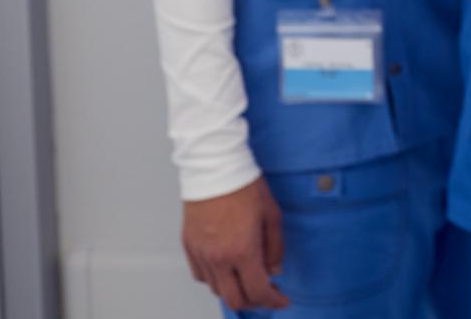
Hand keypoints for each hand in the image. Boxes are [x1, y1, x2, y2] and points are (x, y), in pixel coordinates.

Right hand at [181, 176, 287, 310]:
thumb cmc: (245, 186)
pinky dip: (215, 280)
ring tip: (249, 280)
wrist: (215, 168)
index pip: (258, 291)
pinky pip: (201, 276)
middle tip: (267, 294)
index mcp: (242, 251)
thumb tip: (275, 270)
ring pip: (216, 289)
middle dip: (254, 302)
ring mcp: (201, 254)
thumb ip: (275, 248)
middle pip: (234, 299)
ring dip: (235, 290)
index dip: (273, 301)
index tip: (283, 299)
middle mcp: (218, 258)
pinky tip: (227, 270)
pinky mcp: (188, 247)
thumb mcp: (272, 215)